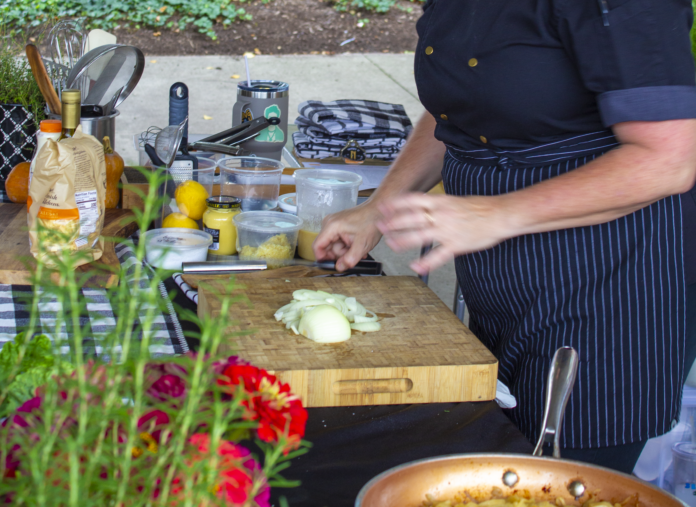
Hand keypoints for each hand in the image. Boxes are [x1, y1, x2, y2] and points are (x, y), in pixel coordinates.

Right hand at [313, 201, 382, 270]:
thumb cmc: (371, 222)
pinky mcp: (338, 224)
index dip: (322, 258)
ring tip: (357, 248)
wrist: (379, 211)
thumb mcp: (362, 245)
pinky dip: (346, 245)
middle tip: (352, 255)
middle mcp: (329, 223)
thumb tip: (339, 267)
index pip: (317, 246)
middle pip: (326, 247)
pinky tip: (356, 245)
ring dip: (345, 250)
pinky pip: (338, 239)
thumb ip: (350, 259)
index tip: (330, 265)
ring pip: (333, 245)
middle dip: (339, 254)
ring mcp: (333, 223)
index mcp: (331, 226)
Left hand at [376, 193, 509, 274]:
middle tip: (380, 226)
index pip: (413, 200)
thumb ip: (438, 204)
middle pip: (412, 218)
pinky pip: (437, 255)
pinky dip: (425, 263)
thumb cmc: (480, 207)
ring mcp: (448, 231)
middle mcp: (441, 215)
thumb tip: (423, 205)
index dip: (396, 204)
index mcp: (441, 202)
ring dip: (403, 241)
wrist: (500, 215)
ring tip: (392, 244)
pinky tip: (415, 267)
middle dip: (393, 223)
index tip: (383, 207)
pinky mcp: (456, 245)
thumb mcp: (455, 200)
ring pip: (420, 236)